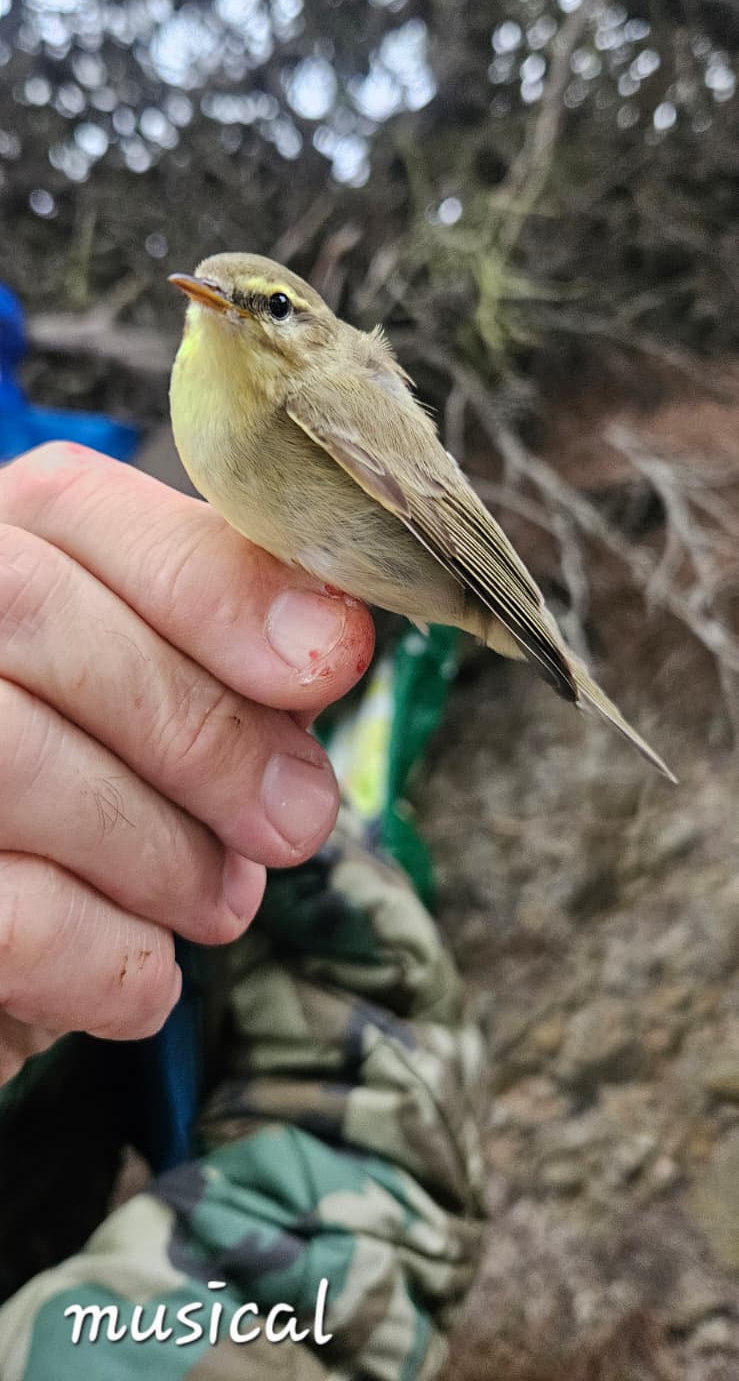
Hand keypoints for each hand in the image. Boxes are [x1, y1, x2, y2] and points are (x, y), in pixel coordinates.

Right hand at [0, 443, 373, 1084]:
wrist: (7, 947)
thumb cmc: (89, 805)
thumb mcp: (157, 706)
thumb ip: (225, 657)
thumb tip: (328, 641)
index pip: (70, 502)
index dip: (210, 580)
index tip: (332, 660)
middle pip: (37, 614)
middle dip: (203, 728)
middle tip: (297, 818)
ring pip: (14, 758)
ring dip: (163, 850)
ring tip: (220, 899)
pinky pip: (12, 916)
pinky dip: (110, 959)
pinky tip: (145, 974)